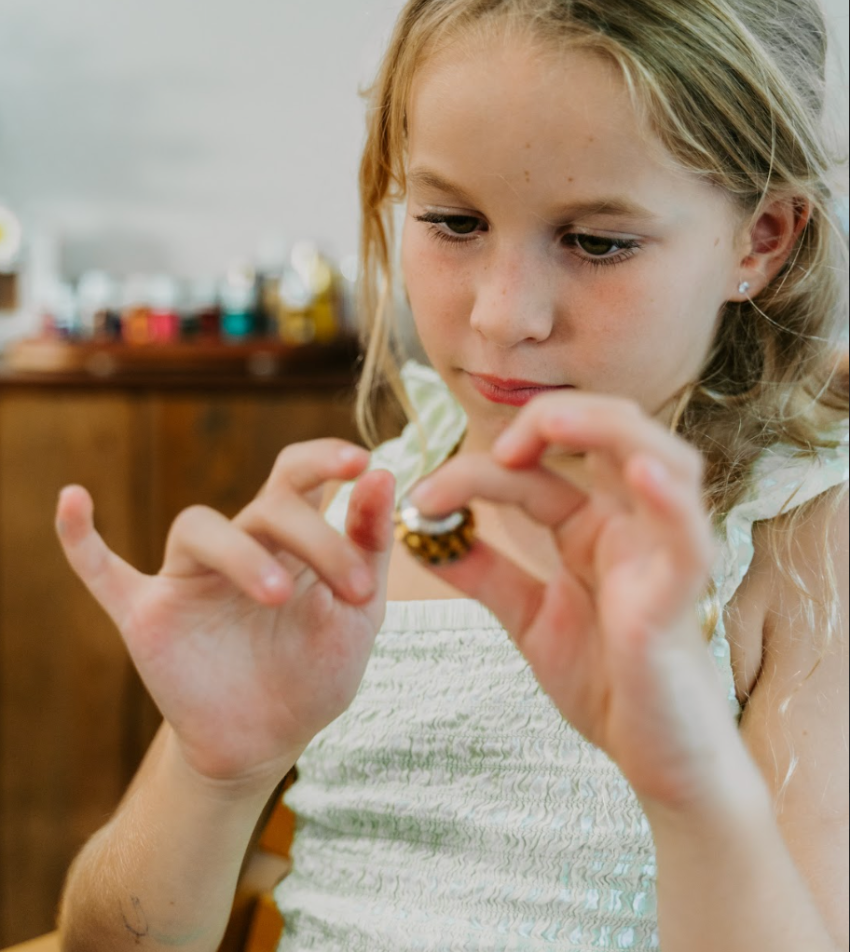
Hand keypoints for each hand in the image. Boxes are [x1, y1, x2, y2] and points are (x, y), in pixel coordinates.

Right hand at [56, 440, 394, 792]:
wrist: (267, 742)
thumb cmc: (315, 670)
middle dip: (315, 535)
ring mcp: (188, 577)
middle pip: (265, 504)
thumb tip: (385, 472)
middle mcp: (237, 544)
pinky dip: (83, 539)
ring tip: (279, 596)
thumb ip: (369, 543)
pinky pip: (103, 571)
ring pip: (198, 527)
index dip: (324, 457)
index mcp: (288, 537)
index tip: (361, 461)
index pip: (297, 476)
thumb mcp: (359, 612)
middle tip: (355, 589)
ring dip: (241, 554)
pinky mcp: (147, 615)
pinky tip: (74, 501)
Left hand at [408, 395, 733, 810]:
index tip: (420, 497)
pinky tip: (640, 473)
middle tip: (498, 448)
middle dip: (555, 417)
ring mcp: (663, 555)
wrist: (657, 762)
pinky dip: (669, 498)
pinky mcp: (681, 598)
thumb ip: (483, 572)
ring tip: (550, 424)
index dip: (476, 468)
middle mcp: (634, 526)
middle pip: (615, 430)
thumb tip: (419, 531)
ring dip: (608, 428)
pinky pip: (688, 536)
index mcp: (595, 526)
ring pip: (664, 458)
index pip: (536, 469)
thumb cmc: (607, 684)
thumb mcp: (530, 617)